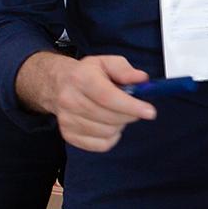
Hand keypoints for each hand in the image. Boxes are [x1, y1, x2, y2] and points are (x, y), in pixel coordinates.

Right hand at [23, 53, 154, 150]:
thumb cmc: (87, 74)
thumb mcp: (106, 63)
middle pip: (109, 117)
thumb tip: (142, 80)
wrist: (58, 85)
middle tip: (133, 108)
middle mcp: (70, 100)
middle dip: (129, 115)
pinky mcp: (68, 135)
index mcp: (81, 78)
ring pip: (106, 133)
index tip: (150, 112)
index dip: (131, 106)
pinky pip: (100, 145)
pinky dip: (111, 137)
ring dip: (119, 125)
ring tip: (116, 113)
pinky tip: (108, 124)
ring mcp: (67, 120)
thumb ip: (125, 70)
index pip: (108, 97)